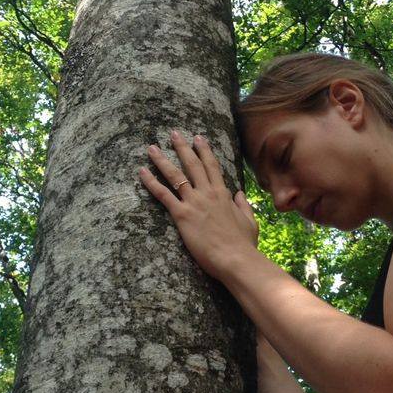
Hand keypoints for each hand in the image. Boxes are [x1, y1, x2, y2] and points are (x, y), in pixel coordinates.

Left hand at [139, 130, 258, 278]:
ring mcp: (194, 202)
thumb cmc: (243, 244)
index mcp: (223, 194)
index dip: (204, 150)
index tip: (198, 138)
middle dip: (182, 147)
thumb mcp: (249, 221)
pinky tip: (142, 172)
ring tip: (151, 148)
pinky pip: (163, 194)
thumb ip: (243, 205)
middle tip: (173, 134)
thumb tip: (239, 194)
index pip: (212, 166)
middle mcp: (207, 193)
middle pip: (192, 164)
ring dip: (162, 159)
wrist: (236, 258)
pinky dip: (151, 182)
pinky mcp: (182, 215)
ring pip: (175, 175)